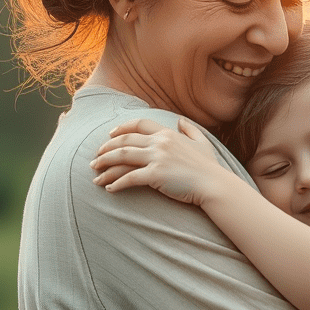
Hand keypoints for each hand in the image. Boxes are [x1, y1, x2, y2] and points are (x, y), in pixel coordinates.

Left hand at [91, 117, 223, 205]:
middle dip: (106, 149)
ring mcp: (157, 158)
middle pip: (125, 141)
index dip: (121, 128)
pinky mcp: (156, 175)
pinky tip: (109, 189)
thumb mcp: (202, 142)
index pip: (139, 124)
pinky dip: (117, 183)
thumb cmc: (209, 167)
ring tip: (95, 174)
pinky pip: (130, 178)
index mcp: (168, 133)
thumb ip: (190, 129)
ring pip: (123, 157)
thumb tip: (180, 120)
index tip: (109, 135)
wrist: (214, 184)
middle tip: (95, 158)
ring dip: (106, 165)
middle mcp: (160, 142)